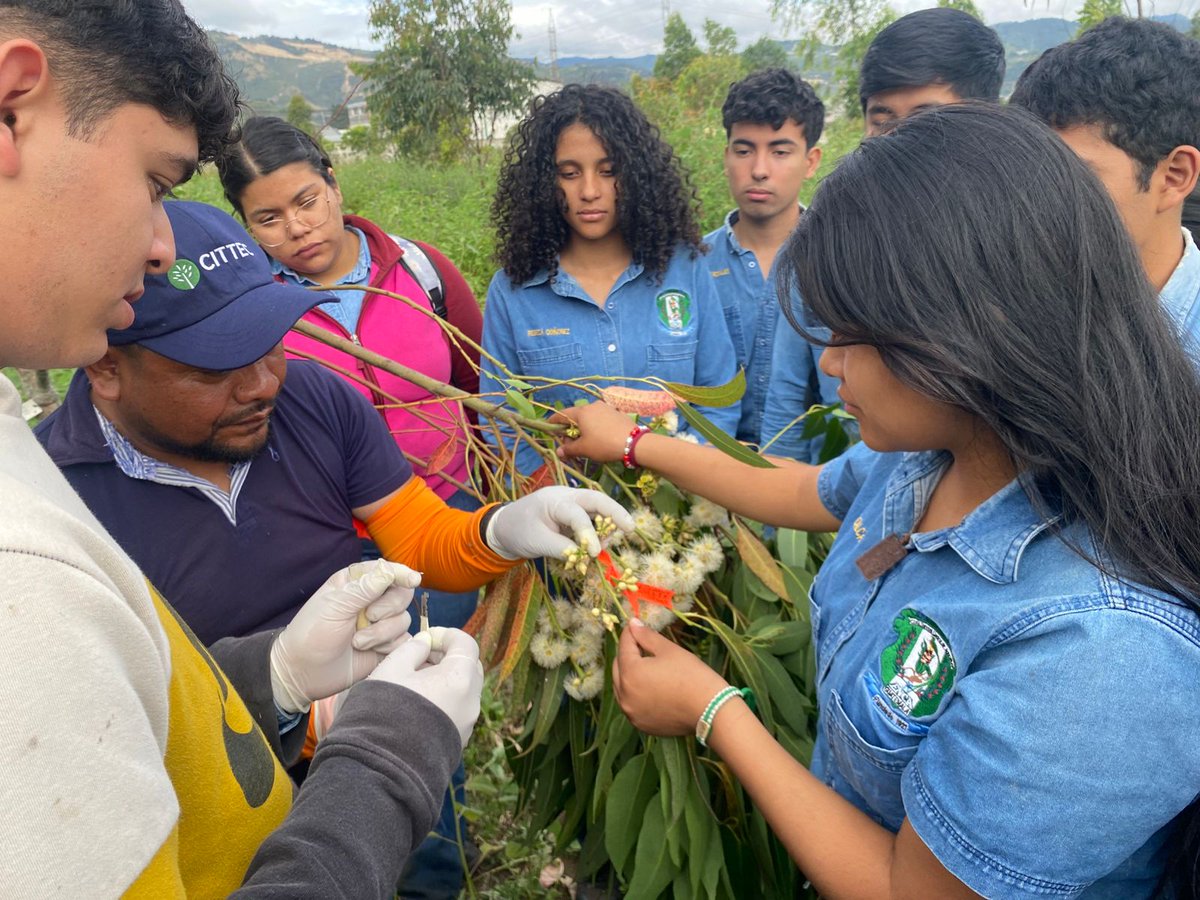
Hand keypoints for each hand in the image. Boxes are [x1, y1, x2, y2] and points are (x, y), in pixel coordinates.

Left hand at [269, 560, 419, 713]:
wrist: (304, 672)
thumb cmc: (311, 633)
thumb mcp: (335, 605)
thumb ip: (365, 587)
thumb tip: (392, 570)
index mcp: (357, 583)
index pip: (387, 571)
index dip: (402, 574)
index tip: (413, 580)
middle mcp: (372, 600)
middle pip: (402, 594)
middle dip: (387, 608)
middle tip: (367, 617)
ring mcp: (380, 624)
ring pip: (404, 619)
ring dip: (382, 633)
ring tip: (357, 642)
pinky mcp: (386, 646)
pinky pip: (404, 640)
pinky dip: (389, 646)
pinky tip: (370, 651)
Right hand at [369, 628, 483, 747]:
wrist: (381, 764)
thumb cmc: (384, 710)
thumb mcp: (392, 668)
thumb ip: (412, 649)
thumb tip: (425, 643)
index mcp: (459, 679)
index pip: (466, 644)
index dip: (446, 634)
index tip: (426, 637)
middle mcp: (471, 702)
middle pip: (469, 666)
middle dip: (447, 656)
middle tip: (421, 656)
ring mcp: (466, 723)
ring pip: (464, 689)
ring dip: (445, 678)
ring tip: (415, 681)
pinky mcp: (458, 740)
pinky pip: (457, 710)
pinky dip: (445, 699)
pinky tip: (418, 702)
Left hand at [486, 485, 634, 559]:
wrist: (504, 526)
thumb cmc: (518, 531)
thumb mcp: (537, 542)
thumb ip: (563, 548)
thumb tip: (587, 556)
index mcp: (554, 500)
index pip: (577, 515)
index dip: (589, 534)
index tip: (595, 553)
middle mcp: (566, 496)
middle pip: (596, 498)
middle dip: (615, 512)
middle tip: (630, 528)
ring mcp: (571, 503)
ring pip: (597, 507)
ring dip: (607, 523)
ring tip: (606, 544)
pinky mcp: (573, 513)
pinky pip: (591, 518)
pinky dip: (598, 530)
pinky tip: (599, 544)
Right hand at [551, 401, 637, 462]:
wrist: (634, 443)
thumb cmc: (604, 444)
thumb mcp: (584, 449)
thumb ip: (569, 449)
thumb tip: (559, 452)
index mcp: (582, 412)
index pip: (562, 414)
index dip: (553, 421)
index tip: (548, 426)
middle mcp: (593, 406)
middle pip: (576, 416)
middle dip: (570, 428)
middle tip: (568, 443)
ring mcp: (606, 408)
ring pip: (589, 417)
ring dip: (583, 428)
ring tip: (584, 441)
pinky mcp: (616, 413)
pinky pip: (600, 419)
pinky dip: (595, 426)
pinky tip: (599, 437)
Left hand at [612, 619, 728, 735]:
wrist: (710, 710)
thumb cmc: (691, 675)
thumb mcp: (669, 650)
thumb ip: (646, 636)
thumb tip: (633, 624)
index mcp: (630, 673)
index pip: (624, 646)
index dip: (630, 633)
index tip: (635, 625)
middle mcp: (624, 695)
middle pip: (618, 668)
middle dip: (627, 654)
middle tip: (640, 645)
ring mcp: (631, 712)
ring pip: (621, 688)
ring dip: (628, 675)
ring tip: (645, 666)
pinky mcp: (640, 724)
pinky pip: (631, 704)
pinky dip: (635, 694)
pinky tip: (649, 687)